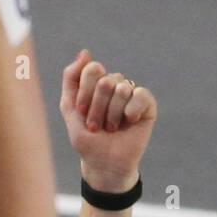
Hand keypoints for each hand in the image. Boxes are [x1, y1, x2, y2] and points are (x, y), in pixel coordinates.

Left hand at [59, 49, 156, 191]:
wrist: (104, 164)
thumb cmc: (87, 140)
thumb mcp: (70, 110)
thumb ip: (71, 79)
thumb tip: (85, 52)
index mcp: (96, 83)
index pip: (92, 70)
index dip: (85, 94)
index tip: (82, 113)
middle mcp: (114, 84)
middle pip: (105, 81)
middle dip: (97, 108)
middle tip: (97, 126)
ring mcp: (131, 92)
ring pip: (122, 89)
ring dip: (111, 115)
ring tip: (111, 128)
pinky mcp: (147, 103)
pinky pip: (140, 95)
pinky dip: (130, 111)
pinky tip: (129, 122)